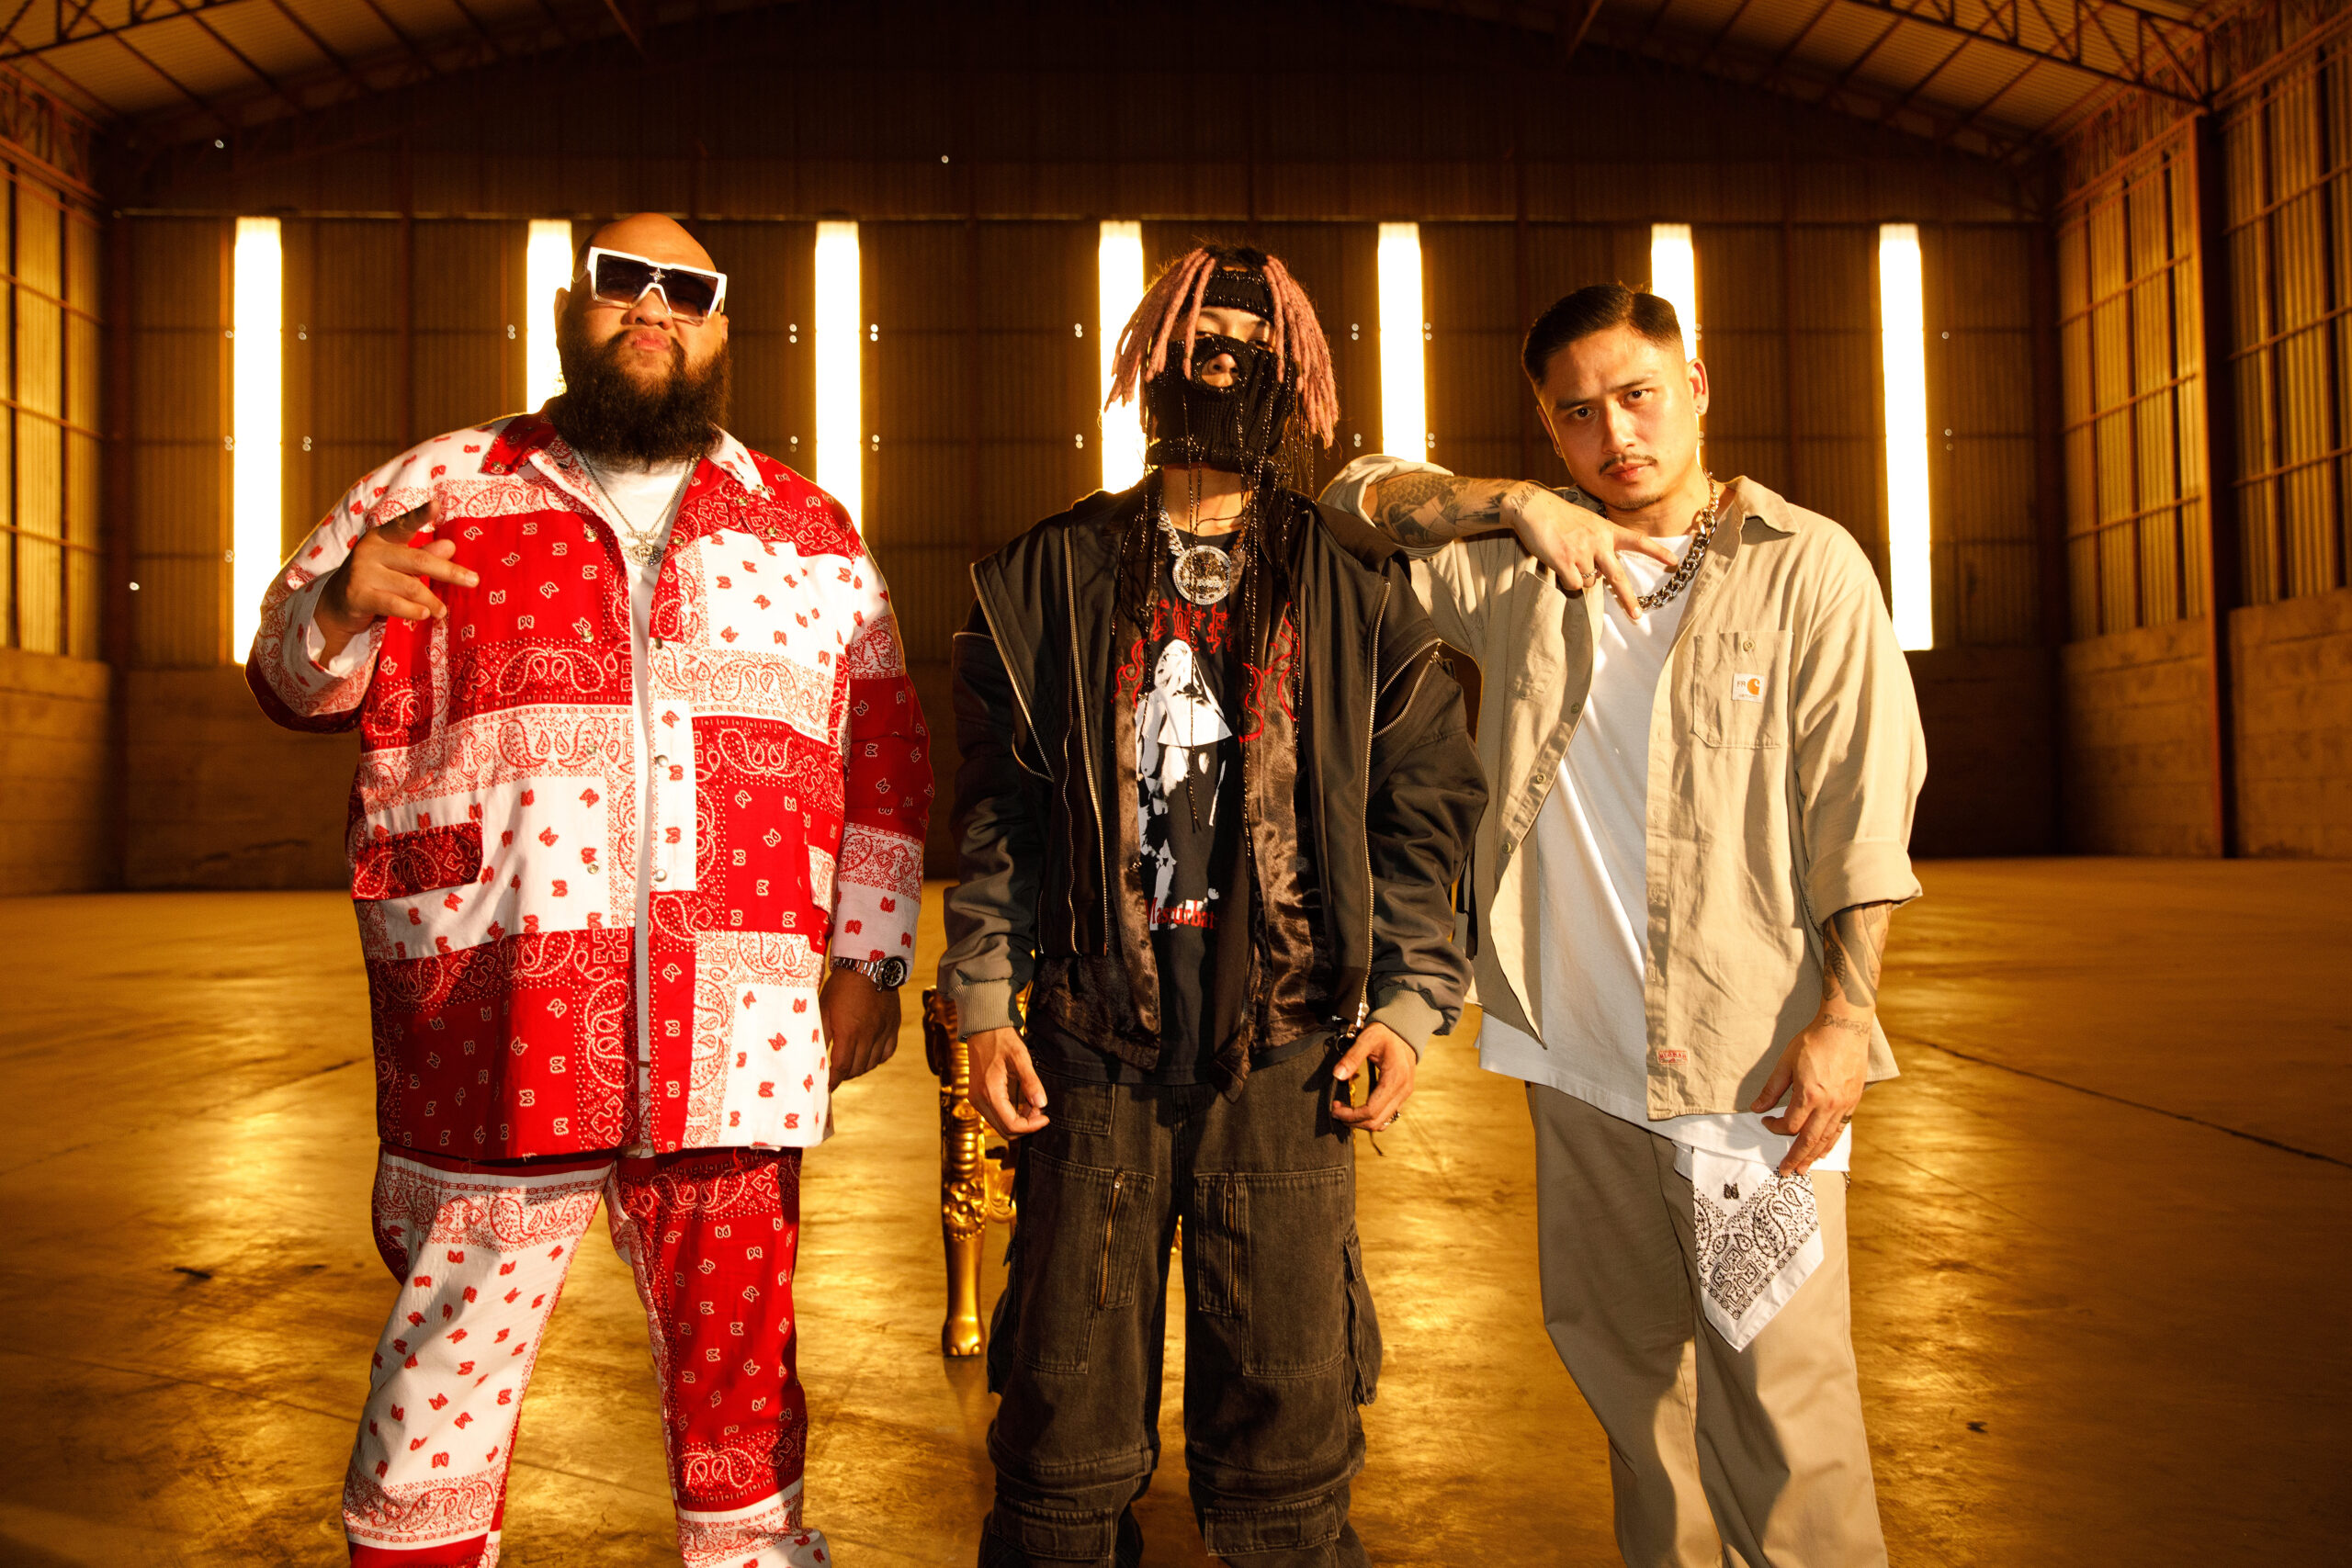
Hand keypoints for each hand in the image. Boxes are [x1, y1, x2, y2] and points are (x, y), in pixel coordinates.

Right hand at [315, 505, 478, 658]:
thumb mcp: (398, 565)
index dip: (420, 515)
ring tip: (442, 611)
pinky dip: (412, 610)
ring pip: (409, 586)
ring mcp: (362, 572)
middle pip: (418, 561)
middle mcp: (370, 550)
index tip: (437, 504)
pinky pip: (393, 604)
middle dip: (449, 572)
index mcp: (382, 538)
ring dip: (431, 600)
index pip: (404, 524)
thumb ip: (423, 556)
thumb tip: (450, 546)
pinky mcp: (357, 595)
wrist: (335, 605)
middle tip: (473, 581)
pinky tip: (424, 615)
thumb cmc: (374, 580)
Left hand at [821, 966, 900, 1089]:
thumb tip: (812, 1056)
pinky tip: (868, 1056)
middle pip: (857, 1069)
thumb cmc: (840, 986)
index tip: (826, 1087)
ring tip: (849, 1066)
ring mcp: (883, 1031)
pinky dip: (877, 1059)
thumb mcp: (823, 1008)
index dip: (833, 1081)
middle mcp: (869, 1036)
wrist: (870, 964)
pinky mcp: (893, 1026)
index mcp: (849, 1032)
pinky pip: (887, 1052)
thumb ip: (820, 1034)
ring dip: (859, 1069)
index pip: (841, 1068)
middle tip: (835, 1075)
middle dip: (844, 1076)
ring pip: (872, 1063)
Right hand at [967, 1026, 1049, 1139]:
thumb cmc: (1001, 1039)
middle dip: (1026, 1125)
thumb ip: (1031, 1081)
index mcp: (989, 1092)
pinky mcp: (978, 1096)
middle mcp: (979, 1100)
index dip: (1031, 1126)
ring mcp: (976, 1099)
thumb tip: (1042, 1104)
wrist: (982, 1028)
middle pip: (1004, 1130)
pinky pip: (995, 1115)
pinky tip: (1024, 1102)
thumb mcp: (1020, 1057)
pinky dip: (1011, 1115)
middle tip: (1041, 1110)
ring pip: (1000, 1125)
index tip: (1046, 1117)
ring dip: (1019, 1121)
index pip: (1011, 1124)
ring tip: (1034, 1105)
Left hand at [1330, 1022, 1415, 1130]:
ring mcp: (1404, 1095)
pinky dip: (1371, 1118)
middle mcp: (1403, 1090)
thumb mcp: (1367, 1039)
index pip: (1371, 1110)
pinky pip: (1387, 1116)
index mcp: (1395, 1078)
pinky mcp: (1402, 1096)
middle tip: (1336, 1112)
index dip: (1351, 1115)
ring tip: (1344, 1113)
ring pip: (1382, 1123)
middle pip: (1376, 1121)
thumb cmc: (1385, 1034)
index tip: (1335, 1109)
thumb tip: (1337, 1075)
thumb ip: (1352, 1057)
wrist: (1404, 1032)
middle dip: (1353, 1121)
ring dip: (1361, 1123)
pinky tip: (1358, 1110)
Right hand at [1503, 485, 1679, 618]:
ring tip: (1569, 560)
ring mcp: (1582, 552)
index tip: (1674, 562)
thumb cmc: (1560, 516)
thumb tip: (1601, 574)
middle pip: (1618, 577)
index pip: (1638, 541)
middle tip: (1637, 617)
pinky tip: (1559, 565)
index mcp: (1607, 531)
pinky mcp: (1564, 560)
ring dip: (1581, 578)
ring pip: (1589, 583)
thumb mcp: (1588, 522)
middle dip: (1628, 599)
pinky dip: (1567, 581)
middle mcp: (1598, 542)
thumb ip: (1600, 543)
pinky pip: (1573, 584)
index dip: (1657, 552)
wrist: (1534, 507)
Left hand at [1751, 1009, 1871, 1176]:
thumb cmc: (1813, 1042)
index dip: (1775, 1127)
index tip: (1766, 1122)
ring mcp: (1843, 1105)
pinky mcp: (1853, 1101)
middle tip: (1786, 1171)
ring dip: (1814, 1156)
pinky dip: (1831, 1143)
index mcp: (1809, 1094)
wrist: (1844, 1029)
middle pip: (1809, 1139)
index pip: (1790, 1124)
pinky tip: (1824, 1151)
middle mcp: (1829, 1104)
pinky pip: (1841, 1129)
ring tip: (1804, 1168)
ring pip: (1827, 1138)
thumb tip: (1756, 1108)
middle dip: (1796, 1157)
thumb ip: (1771, 1089)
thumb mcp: (1785, 1063)